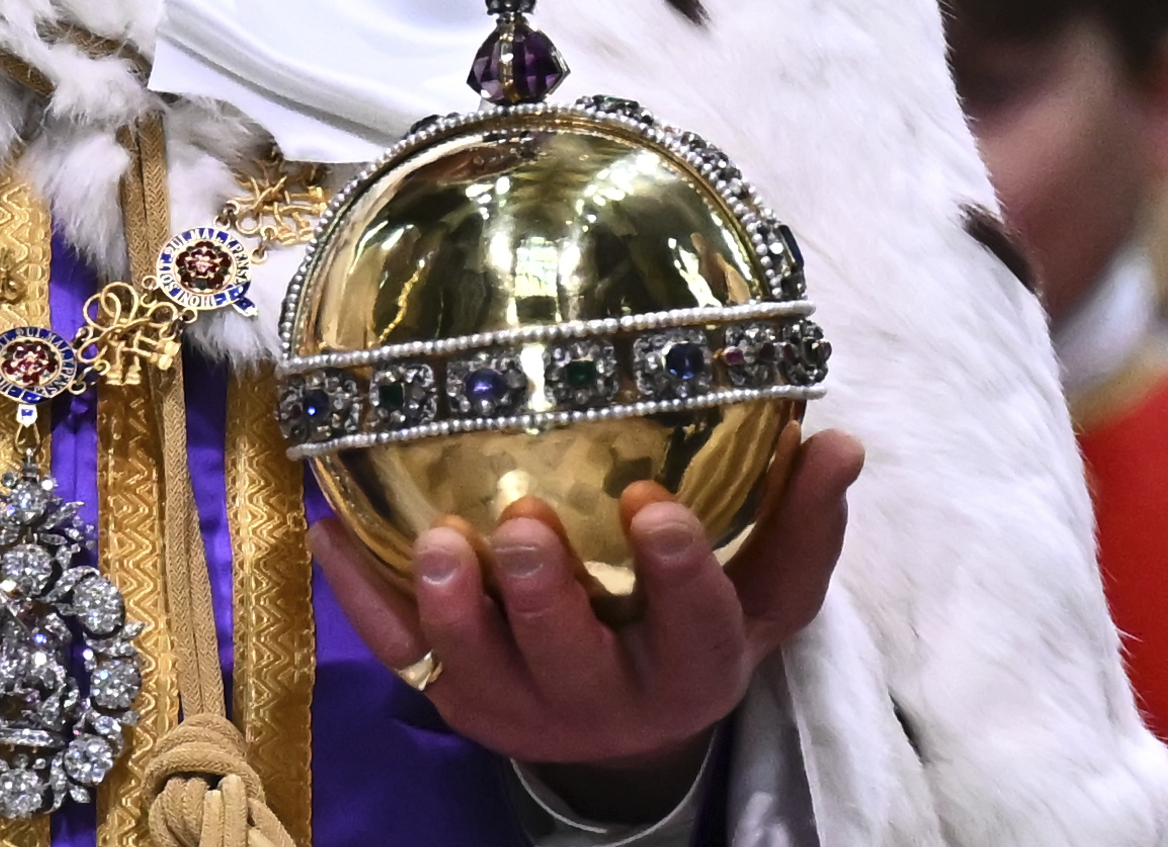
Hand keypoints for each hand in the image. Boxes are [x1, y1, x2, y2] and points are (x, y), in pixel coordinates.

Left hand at [316, 431, 862, 823]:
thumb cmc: (695, 629)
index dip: (678, 574)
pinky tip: (329, 531)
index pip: (695, 629)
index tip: (657, 505)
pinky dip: (358, 598)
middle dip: (543, 594)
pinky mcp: (450, 700)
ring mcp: (518, 706)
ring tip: (433, 542)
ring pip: (474, 668)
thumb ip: (800, 520)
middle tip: (523, 524)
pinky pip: (395, 654)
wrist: (629, 727)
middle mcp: (604, 701)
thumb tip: (838, 440)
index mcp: (691, 668)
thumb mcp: (763, 591)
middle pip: (570, 659)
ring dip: (449, 607)